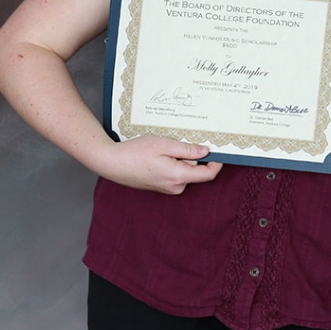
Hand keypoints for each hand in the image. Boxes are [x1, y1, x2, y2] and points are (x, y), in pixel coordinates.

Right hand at [97, 135, 222, 193]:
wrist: (111, 163)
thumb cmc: (135, 152)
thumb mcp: (165, 145)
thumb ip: (188, 150)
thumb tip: (206, 152)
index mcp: (178, 177)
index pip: (208, 175)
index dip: (217, 163)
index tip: (219, 151)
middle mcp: (174, 186)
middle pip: (195, 170)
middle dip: (191, 155)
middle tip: (178, 141)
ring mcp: (166, 188)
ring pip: (184, 171)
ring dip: (179, 158)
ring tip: (163, 148)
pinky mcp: (160, 185)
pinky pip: (174, 173)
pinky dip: (172, 163)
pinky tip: (158, 155)